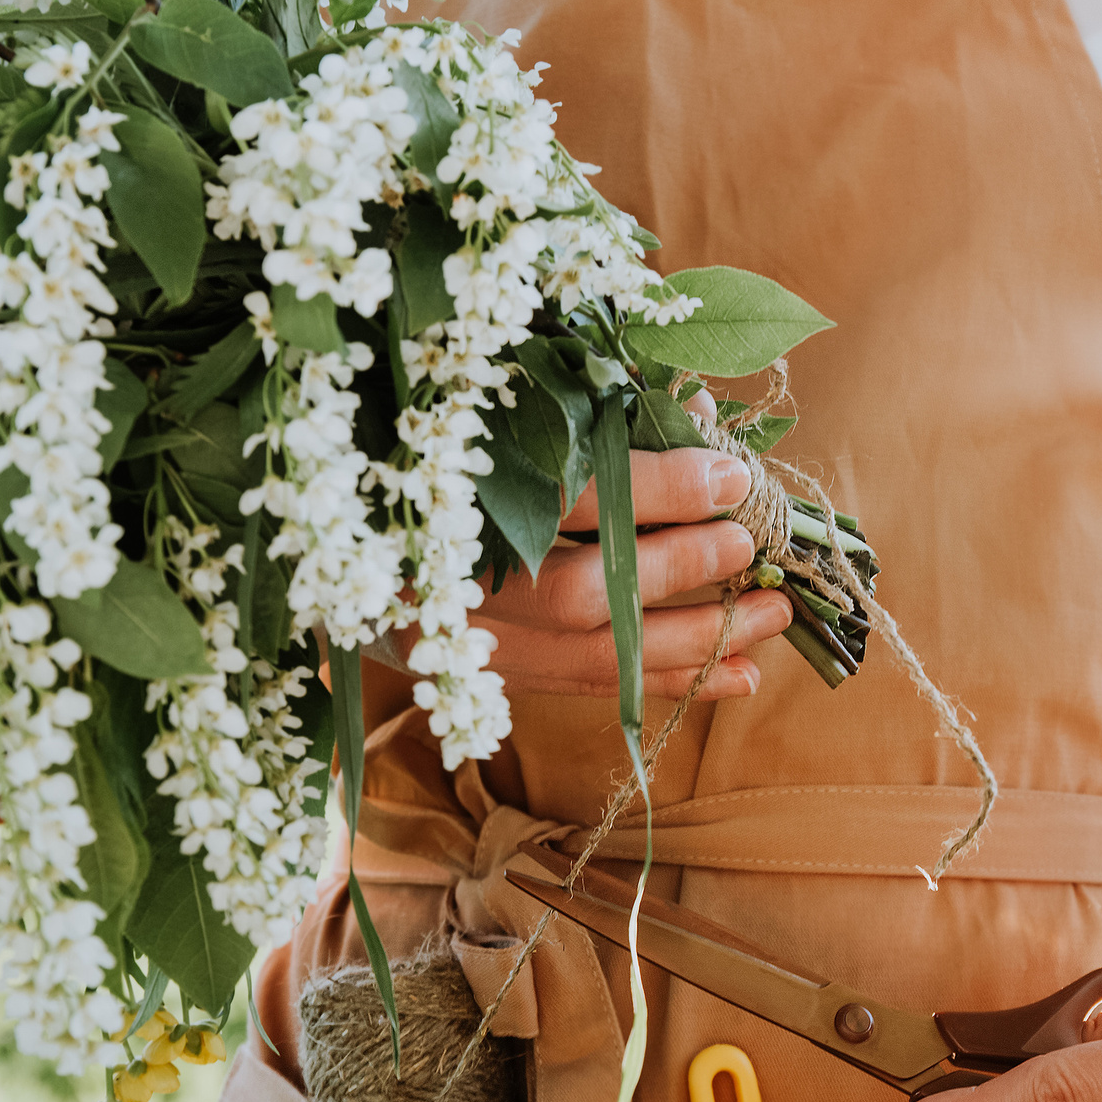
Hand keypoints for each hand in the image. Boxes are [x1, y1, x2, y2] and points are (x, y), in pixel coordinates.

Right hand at [378, 393, 793, 700]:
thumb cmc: (422, 449)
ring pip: (592, 657)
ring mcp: (462, 641)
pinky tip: (738, 676)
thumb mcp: (494, 413)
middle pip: (580, 592)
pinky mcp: (482, 680)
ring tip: (775, 616)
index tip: (730, 475)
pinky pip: (590, 689)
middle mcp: (447, 580)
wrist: (326, 535)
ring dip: (697, 639)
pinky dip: (672, 683)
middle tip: (752, 543)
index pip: (566, 500)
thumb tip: (697, 413)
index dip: (657, 490)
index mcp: (443, 494)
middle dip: (681, 569)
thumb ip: (591, 413)